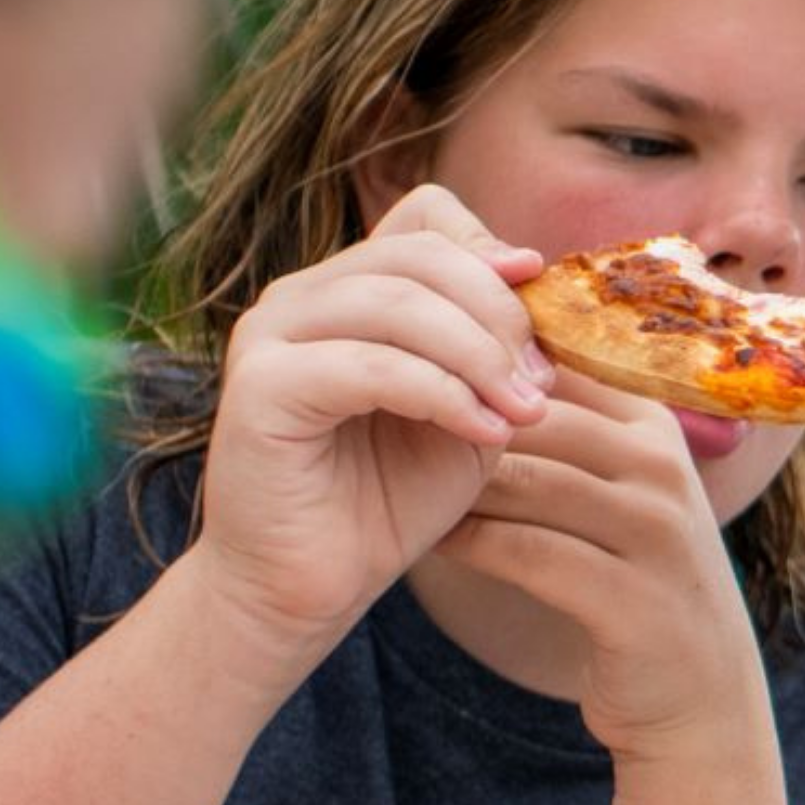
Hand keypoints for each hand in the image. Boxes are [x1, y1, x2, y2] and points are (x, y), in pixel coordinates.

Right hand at [193, 182, 550, 665]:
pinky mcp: (259, 387)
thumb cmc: (388, 501)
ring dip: (480, 354)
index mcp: (348, 290)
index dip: (491, 248)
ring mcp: (271, 335)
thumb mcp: (467, 409)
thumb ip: (493, 348)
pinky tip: (485, 432)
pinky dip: (442, 394)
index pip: (425, 216)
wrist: (310, 588)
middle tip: (545, 381)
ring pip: (398, 302)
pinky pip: (371, 365)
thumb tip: (535, 275)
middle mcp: (301, 297)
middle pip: (421, 255)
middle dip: (500, 313)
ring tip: (526, 411)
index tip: (542, 299)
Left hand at [421, 370, 772, 765]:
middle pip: (534, 415)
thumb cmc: (631, 581)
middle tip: (376, 425)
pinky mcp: (636, 600)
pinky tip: (430, 542)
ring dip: (454, 483)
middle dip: (453, 419)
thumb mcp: (614, 494)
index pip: (553, 365)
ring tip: (393, 479)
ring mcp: (657, 532)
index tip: (408, 378)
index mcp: (655, 425)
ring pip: (527, 480)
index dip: (476, 366)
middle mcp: (665, 466)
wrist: (700, 696)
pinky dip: (472, 543)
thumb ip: (560, 436)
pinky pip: (530, 553)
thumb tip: (455, 364)